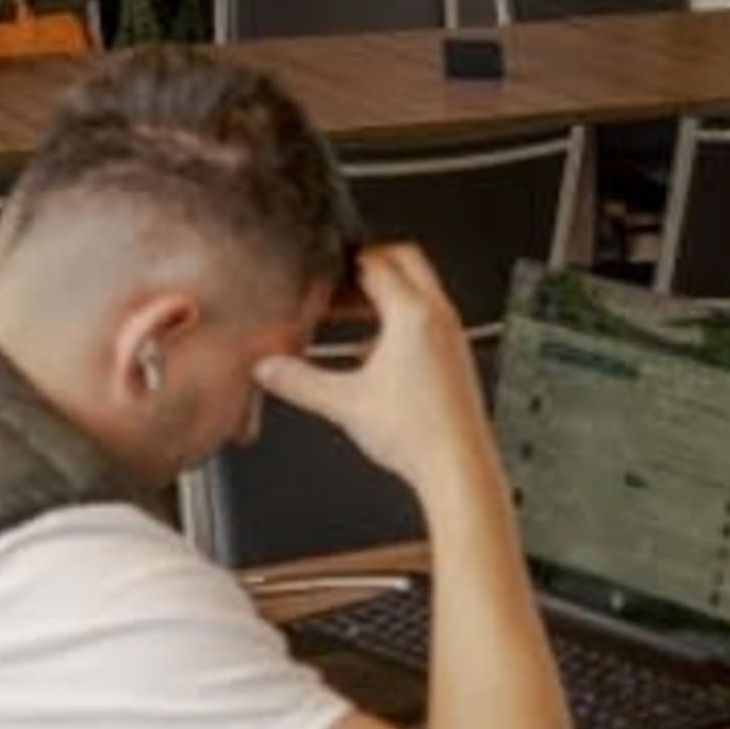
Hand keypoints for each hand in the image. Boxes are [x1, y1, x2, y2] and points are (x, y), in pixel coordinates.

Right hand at [256, 244, 498, 506]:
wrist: (458, 468)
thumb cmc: (419, 435)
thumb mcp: (345, 403)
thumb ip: (300, 381)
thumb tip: (270, 368)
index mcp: (413, 315)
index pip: (378, 263)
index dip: (345, 263)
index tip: (323, 273)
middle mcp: (438, 316)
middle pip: (406, 261)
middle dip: (370, 265)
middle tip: (338, 283)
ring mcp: (451, 334)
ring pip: (418, 289)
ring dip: (384, 295)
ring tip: (348, 317)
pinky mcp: (455, 353)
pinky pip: (427, 317)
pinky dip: (399, 320)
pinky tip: (372, 354)